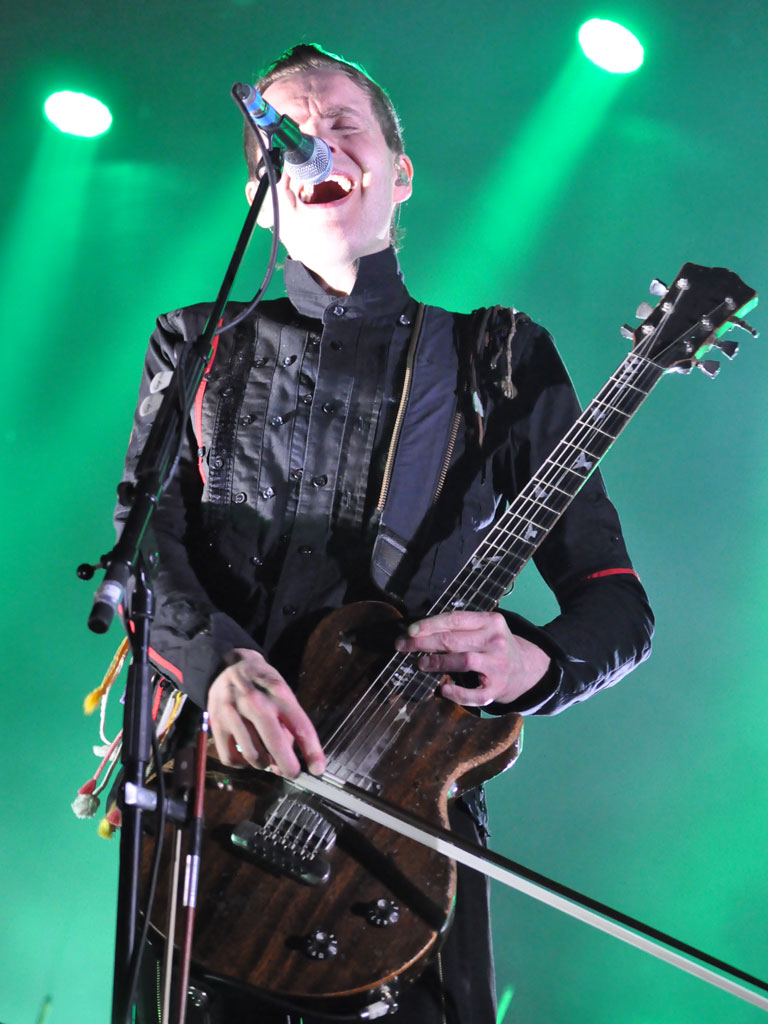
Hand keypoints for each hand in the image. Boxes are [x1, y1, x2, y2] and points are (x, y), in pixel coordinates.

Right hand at [207, 648, 324, 777]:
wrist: (227, 665)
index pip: (300, 725)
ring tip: (265, 756)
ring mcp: (233, 712)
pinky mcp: (215, 723)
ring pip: (253, 756)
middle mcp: (255, 701)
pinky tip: (246, 754)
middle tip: (292, 772)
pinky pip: (231, 759)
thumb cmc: (261, 684)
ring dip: (263, 764)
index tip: (318, 769)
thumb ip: (287, 727)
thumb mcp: (281, 694)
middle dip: (288, 766)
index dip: (312, 751)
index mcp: (278, 692)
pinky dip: (242, 764)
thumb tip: (282, 767)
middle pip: (275, 743)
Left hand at [394, 610, 549, 706]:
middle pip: (453, 640)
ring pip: (463, 661)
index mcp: (491, 621)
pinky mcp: (497, 688)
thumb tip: (418, 631)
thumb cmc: (493, 646)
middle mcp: (496, 640)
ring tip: (421, 664)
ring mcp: (498, 665)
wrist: (525, 669)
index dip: (430, 624)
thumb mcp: (484, 629)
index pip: (456, 619)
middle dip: (424, 643)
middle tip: (403, 646)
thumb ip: (460, 628)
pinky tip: (443, 689)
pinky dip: (456, 692)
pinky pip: (474, 693)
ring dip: (437, 662)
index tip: (410, 630)